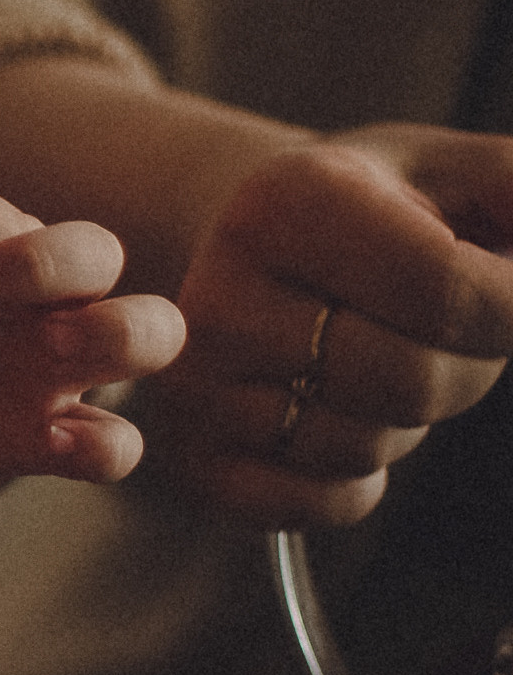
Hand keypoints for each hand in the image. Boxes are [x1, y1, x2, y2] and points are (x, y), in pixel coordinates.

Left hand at [0, 189, 183, 504]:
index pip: (6, 215)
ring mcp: (57, 368)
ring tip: (47, 352)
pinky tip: (50, 440)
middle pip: (102, 251)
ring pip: (152, 331)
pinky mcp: (49, 439)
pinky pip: (117, 443)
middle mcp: (40, 293)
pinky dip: (100, 443)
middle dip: (54, 264)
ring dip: (113, 331)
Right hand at [141, 125, 512, 526]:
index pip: (448, 293)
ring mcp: (193, 388)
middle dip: (465, 367)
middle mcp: (219, 297)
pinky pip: (329, 504)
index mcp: (285, 203)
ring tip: (373, 356)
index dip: (511, 308)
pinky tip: (338, 411)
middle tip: (445, 329)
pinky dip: (360, 477)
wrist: (251, 248)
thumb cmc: (371, 214)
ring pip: (369, 450)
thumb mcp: (450, 170)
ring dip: (406, 420)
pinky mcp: (194, 463)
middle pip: (413, 383)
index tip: (510, 291)